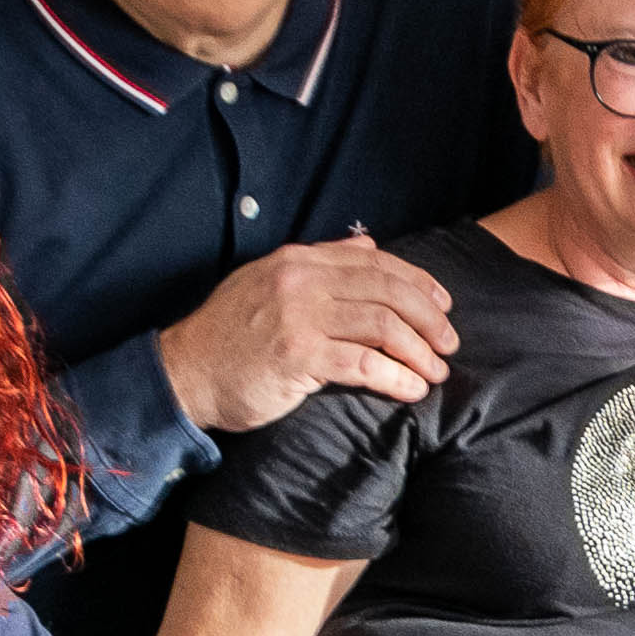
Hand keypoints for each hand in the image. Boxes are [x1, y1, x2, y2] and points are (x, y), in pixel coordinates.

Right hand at [158, 234, 459, 435]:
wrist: (184, 373)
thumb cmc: (231, 336)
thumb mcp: (269, 283)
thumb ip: (321, 261)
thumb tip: (367, 244)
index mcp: (299, 259)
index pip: (376, 262)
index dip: (419, 283)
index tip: (445, 306)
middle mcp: (301, 280)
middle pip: (388, 292)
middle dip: (429, 319)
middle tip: (449, 345)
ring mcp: (298, 316)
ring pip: (383, 327)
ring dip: (419, 352)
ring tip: (436, 373)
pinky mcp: (296, 355)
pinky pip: (364, 364)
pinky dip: (397, 378)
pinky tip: (411, 390)